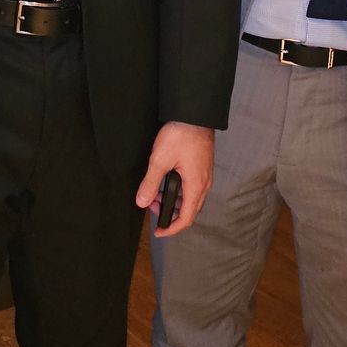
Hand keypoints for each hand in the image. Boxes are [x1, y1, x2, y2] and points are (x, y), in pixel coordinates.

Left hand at [136, 121, 214, 237]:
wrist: (195, 115)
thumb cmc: (180, 135)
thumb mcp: (160, 160)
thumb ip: (150, 183)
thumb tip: (142, 202)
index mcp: (196, 186)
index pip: (187, 218)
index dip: (172, 228)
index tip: (159, 231)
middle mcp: (204, 184)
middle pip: (190, 210)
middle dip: (170, 213)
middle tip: (151, 205)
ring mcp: (205, 175)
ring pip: (190, 198)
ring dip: (173, 200)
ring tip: (154, 191)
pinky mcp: (202, 167)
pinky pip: (192, 187)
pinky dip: (178, 190)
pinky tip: (166, 181)